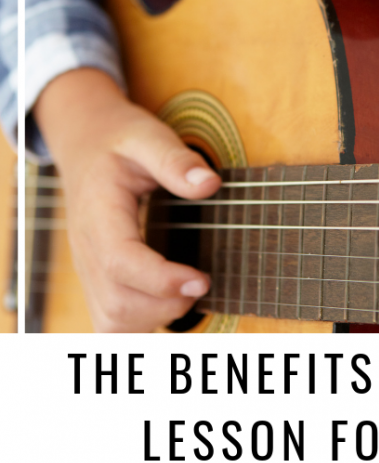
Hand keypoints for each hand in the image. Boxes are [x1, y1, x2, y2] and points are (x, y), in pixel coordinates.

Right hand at [33, 68, 221, 331]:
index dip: (160, 279)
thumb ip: (175, 160)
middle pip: (116, 303)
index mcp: (98, 214)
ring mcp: (88, 269)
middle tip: (201, 280)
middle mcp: (87, 249)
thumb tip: (209, 184)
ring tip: (186, 289)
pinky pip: (110, 324)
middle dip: (165, 303)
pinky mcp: (97, 279)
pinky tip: (168, 305)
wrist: (85, 143)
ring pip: (112, 322)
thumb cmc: (119, 141)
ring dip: (155, 318)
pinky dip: (140, 326)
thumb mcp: (147, 136)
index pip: (120, 262)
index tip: (201, 279)